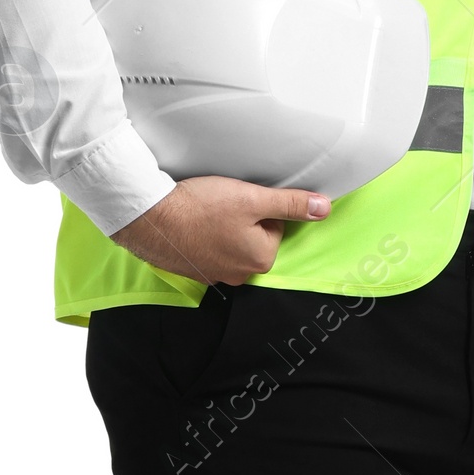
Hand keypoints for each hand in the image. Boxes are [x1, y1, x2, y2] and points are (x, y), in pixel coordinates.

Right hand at [113, 177, 331, 286]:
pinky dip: (203, 237)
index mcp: (260, 258)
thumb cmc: (201, 207)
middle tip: (222, 204)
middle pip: (254, 237)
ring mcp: (214, 276)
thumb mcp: (252, 198)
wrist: (149, 218)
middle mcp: (240, 274)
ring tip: (205, 213)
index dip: (259, 207)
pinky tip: (192, 223)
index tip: (240, 200)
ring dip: (222, 228)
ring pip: (231, 243)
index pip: (274, 226)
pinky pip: (209, 250)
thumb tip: (324, 208)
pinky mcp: (193, 271)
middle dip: (242, 220)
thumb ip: (291, 204)